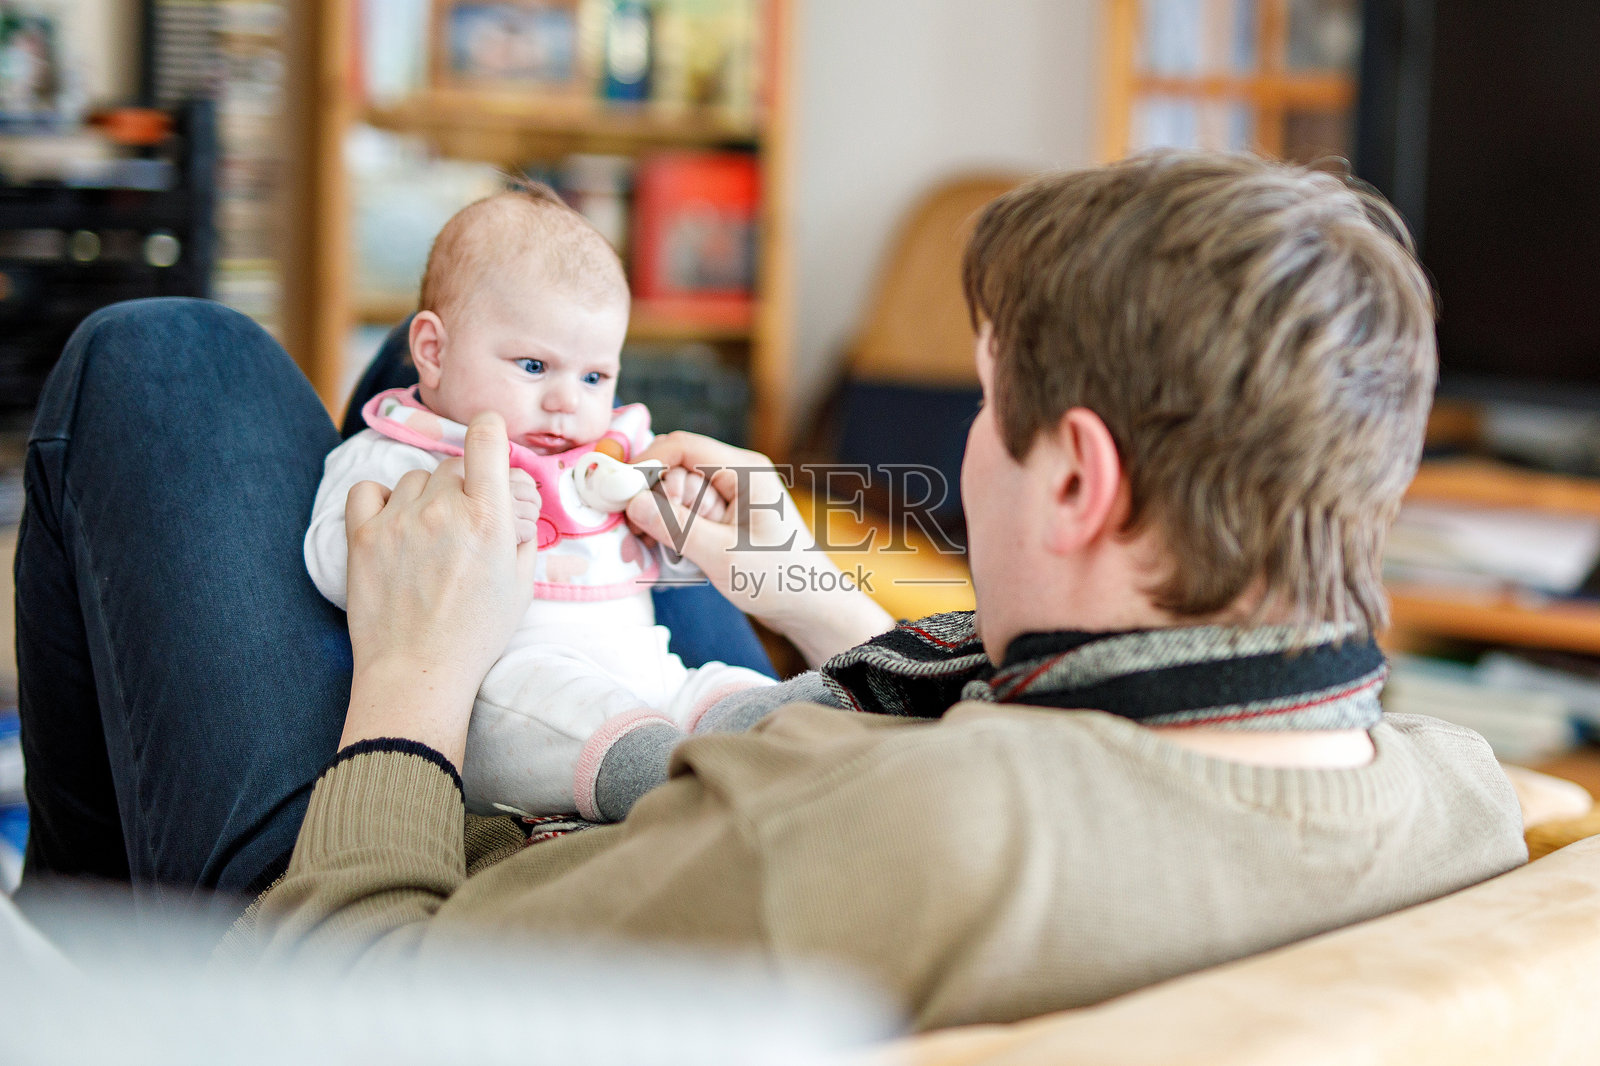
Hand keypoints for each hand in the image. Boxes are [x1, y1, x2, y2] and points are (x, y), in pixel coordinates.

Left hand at [338, 412, 539, 764]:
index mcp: (488, 517)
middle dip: (464, 486)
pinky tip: (394, 523)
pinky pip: (369, 490)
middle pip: (452, 465)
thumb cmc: (475, 634)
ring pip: (415, 478)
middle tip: (468, 523)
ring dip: (426, 497)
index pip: (486, 436)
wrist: (418, 671)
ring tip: (431, 536)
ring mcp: (398, 520)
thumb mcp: (521, 584)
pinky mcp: (362, 536)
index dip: (490, 431)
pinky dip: (382, 499)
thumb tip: (514, 499)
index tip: (490, 443)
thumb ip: (522, 532)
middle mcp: (442, 509)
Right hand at [624, 432, 890, 665]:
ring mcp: (730, 498)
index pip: (683, 446)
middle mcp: (736, 476)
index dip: (647, 463)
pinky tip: (665, 556)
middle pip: (674, 471)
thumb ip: (675, 527)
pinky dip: (671, 533)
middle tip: (634, 535)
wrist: (810, 608)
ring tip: (646, 550)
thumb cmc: (777, 579)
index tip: (619, 491)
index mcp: (744, 470)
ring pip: (674, 495)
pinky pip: (685, 515)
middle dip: (650, 501)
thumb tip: (631, 502)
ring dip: (657, 521)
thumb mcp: (721, 554)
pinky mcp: (724, 519)